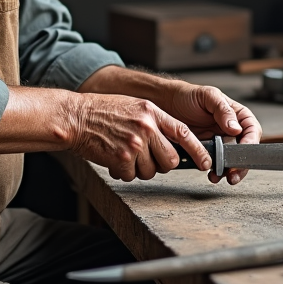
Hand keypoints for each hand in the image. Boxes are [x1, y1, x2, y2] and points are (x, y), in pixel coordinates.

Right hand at [66, 93, 211, 181]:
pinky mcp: (122, 159)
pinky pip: (131, 176)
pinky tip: (113, 159)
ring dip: (139, 169)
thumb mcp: (135, 107)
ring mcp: (135, 144)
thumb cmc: (103, 112)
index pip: (184, 133)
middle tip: (147, 158)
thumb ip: (155, 121)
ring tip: (124, 154)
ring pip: (151, 171)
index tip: (206, 161)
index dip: (198, 150)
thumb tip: (172, 141)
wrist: (76, 117)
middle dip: (161, 164)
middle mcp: (147, 127)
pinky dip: (123, 172)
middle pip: (171, 160)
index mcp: (152, 112)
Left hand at [159, 83, 261, 184]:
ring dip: (228, 171)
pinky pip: (215, 163)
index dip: (250, 143)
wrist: (166, 104)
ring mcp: (219, 141)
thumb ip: (224, 110)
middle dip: (240, 164)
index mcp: (237, 115)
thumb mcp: (208, 96)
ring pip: (230, 160)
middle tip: (233, 174)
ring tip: (219, 176)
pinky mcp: (206, 151)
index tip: (243, 154)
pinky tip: (211, 173)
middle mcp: (230, 129)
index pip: (252, 130)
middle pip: (244, 150)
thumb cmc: (188, 95)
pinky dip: (215, 171)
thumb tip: (236, 128)